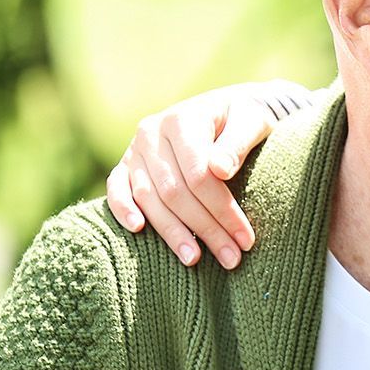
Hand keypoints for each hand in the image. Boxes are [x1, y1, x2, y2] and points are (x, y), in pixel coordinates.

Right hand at [104, 82, 283, 268]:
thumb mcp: (252, 122)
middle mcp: (152, 132)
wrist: (224, 110)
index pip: (198, 175)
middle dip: (205, 229)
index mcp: (182, 120)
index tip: (246, 239)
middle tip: (231, 258)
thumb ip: (237, 144)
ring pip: (148, 197)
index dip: (222, 210)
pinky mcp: (126, 164)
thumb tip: (220, 169)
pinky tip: (138, 230)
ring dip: (172, 232)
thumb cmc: (243, 119)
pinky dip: (122, 210)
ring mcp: (135, 149)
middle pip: (175, 192)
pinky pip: (116, 188)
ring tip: (195, 260)